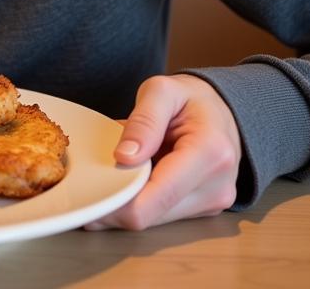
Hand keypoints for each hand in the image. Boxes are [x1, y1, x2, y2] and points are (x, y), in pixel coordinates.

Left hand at [85, 74, 240, 229]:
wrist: (221, 109)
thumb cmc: (190, 97)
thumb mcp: (162, 91)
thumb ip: (143, 121)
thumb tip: (123, 156)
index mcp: (210, 153)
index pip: (156, 197)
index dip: (116, 201)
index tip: (88, 192)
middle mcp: (216, 186)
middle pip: (151, 215)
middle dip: (115, 202)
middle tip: (88, 182)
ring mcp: (212, 202)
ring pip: (153, 219)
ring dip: (127, 200)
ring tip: (114, 170)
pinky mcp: (203, 209)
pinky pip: (161, 213)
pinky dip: (140, 199)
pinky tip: (132, 176)